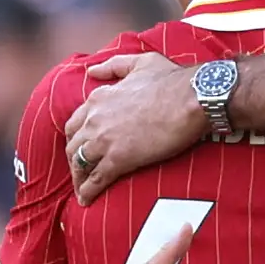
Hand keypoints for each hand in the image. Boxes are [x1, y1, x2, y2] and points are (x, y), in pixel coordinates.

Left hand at [64, 54, 204, 204]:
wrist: (191, 98)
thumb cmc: (171, 80)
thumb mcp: (139, 63)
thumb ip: (113, 65)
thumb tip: (93, 70)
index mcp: (99, 98)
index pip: (75, 124)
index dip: (76, 139)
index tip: (81, 148)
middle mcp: (95, 119)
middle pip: (73, 146)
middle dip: (74, 161)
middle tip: (81, 172)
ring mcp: (105, 141)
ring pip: (80, 165)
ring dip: (79, 179)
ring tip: (82, 190)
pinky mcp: (119, 159)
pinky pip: (95, 180)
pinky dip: (87, 192)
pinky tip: (87, 200)